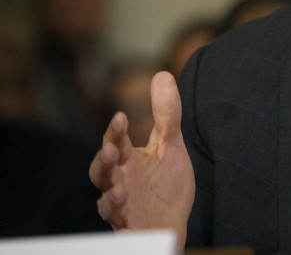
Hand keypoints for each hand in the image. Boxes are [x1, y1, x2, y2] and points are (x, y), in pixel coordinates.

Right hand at [89, 71, 194, 245]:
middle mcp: (118, 183)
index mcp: (127, 161)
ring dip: (110, 196)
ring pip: (106, 204)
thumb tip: (162, 74)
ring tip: (119, 188)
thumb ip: (166, 115)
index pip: (116, 141)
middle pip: (102, 172)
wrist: (173, 224)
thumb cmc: (166, 184)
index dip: (116, 130)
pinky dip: (123, 226)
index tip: (122, 116)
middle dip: (104, 161)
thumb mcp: (170, 146)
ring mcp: (122, 209)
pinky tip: (128, 221)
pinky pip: (120, 232)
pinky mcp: (130, 231)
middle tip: (112, 149)